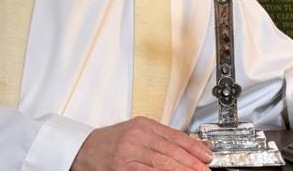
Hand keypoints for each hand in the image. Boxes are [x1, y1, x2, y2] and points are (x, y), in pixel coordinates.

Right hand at [71, 116, 212, 170]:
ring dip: (181, 170)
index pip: (175, 136)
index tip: (207, 155)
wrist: (85, 149)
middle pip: (170, 151)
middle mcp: (137, 137)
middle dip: (191, 162)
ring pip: (162, 164)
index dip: (193, 147)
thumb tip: (192, 146)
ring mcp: (129, 154)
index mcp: (143, 125)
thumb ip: (164, 138)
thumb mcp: (139, 131)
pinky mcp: (123, 168)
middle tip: (205, 169)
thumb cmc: (112, 141)